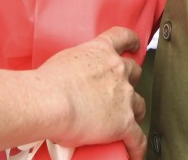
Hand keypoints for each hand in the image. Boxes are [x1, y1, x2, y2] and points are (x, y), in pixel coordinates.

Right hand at [34, 27, 145, 158]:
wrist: (51, 101)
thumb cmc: (49, 82)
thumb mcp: (63, 62)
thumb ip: (72, 67)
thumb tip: (67, 81)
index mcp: (101, 51)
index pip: (123, 37)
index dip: (131, 42)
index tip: (133, 46)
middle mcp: (117, 70)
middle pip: (134, 73)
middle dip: (128, 81)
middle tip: (117, 90)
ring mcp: (124, 96)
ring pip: (139, 104)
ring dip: (133, 111)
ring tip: (124, 120)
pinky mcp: (124, 122)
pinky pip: (138, 138)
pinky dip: (137, 147)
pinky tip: (134, 152)